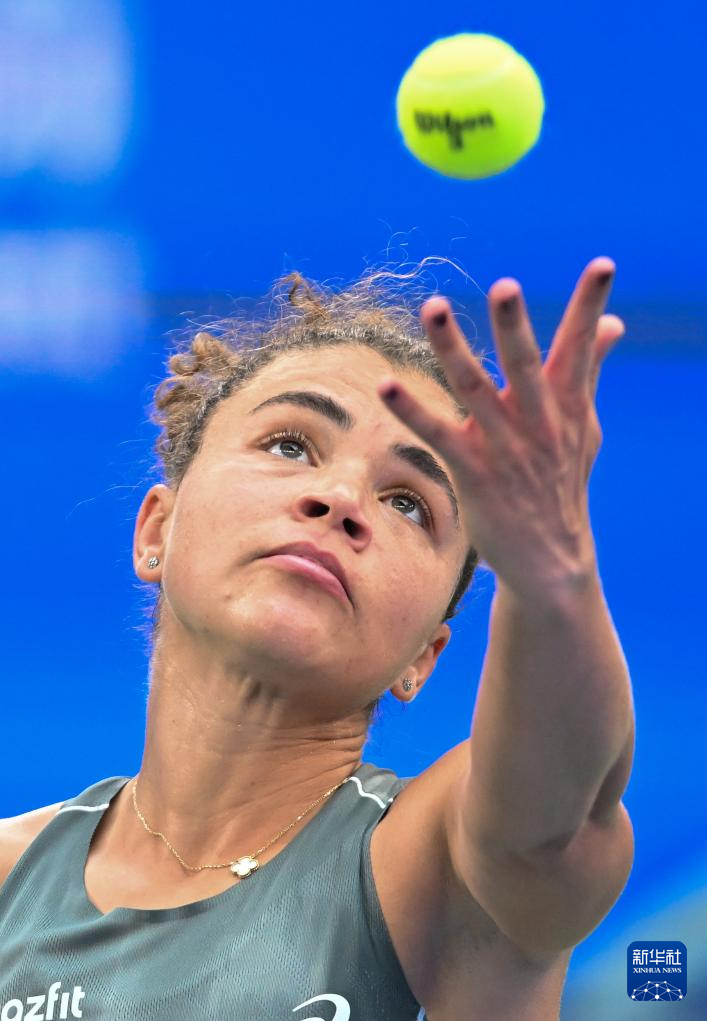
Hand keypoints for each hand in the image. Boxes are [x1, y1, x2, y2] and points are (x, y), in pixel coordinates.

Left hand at [377, 257, 625, 599]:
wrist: (550, 558)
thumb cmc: (563, 481)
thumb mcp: (584, 426)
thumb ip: (591, 370)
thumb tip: (615, 323)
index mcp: (567, 405)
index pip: (581, 347)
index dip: (590, 305)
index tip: (603, 264)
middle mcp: (538, 422)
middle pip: (525, 365)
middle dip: (514, 327)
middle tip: (505, 287)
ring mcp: (504, 448)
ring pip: (473, 388)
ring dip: (451, 348)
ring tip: (433, 308)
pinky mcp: (473, 472)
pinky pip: (438, 434)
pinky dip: (412, 409)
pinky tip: (386, 385)